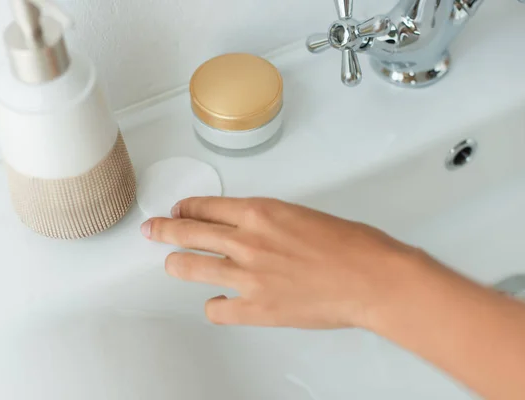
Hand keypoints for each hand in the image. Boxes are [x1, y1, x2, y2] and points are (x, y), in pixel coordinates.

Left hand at [141, 197, 429, 329]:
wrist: (371, 278)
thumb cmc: (351, 245)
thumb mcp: (303, 216)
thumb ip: (270, 223)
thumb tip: (253, 230)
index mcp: (260, 212)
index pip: (206, 206)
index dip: (186, 208)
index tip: (179, 211)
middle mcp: (246, 241)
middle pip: (188, 232)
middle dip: (164, 230)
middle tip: (153, 229)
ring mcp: (247, 277)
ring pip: (191, 267)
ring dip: (177, 263)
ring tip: (172, 263)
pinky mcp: (256, 309)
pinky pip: (217, 308)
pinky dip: (214, 305)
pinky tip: (217, 302)